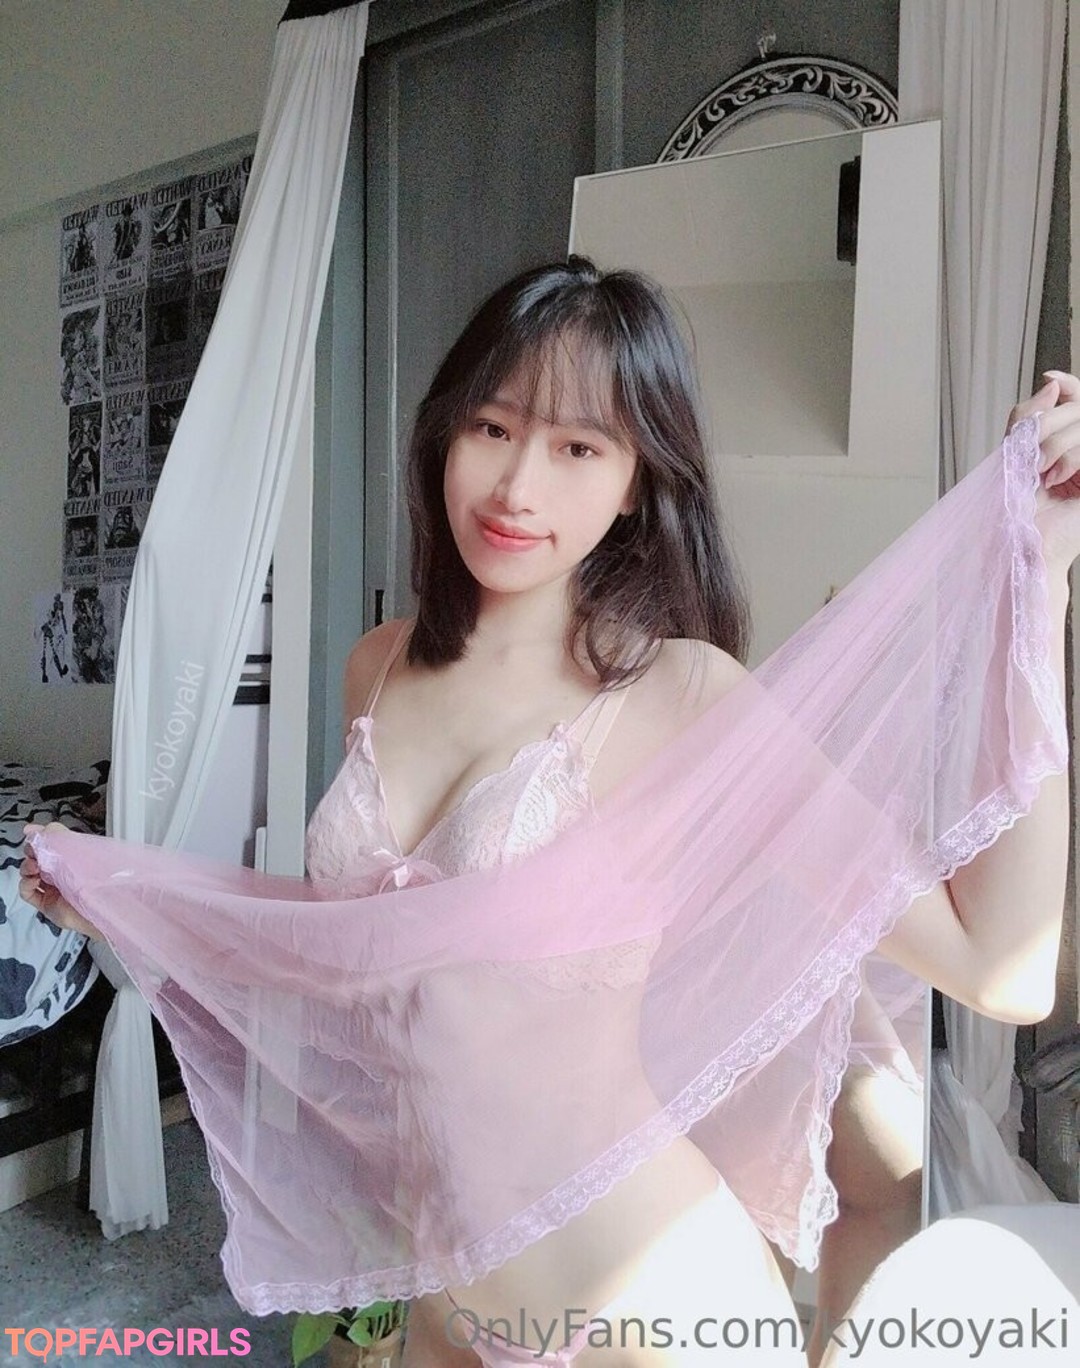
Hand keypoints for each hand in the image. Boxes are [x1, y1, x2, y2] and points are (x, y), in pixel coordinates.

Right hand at [19, 822, 101, 939]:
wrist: (105, 904)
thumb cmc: (101, 878)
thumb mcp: (82, 851)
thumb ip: (62, 837)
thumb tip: (41, 828)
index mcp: (72, 858)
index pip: (50, 845)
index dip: (41, 840)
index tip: (37, 836)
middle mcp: (62, 873)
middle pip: (37, 858)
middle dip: (32, 852)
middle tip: (34, 850)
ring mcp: (53, 888)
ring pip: (29, 874)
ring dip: (27, 867)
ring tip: (35, 866)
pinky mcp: (47, 903)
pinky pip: (28, 892)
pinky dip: (26, 884)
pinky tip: (33, 880)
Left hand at [1007, 371, 1079, 576]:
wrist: (1025, 546)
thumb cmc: (1016, 509)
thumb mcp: (1013, 455)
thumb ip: (1027, 418)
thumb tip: (1051, 382)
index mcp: (1067, 440)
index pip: (1076, 397)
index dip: (1069, 383)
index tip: (1049, 376)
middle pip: (1076, 406)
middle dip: (1047, 425)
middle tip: (1031, 458)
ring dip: (1054, 445)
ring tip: (1042, 474)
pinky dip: (1070, 459)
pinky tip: (1056, 481)